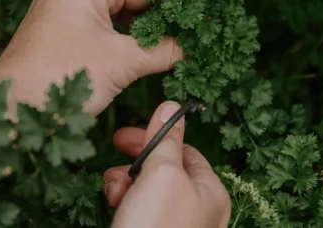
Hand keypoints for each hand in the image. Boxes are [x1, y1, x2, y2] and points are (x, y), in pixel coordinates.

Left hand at [0, 0, 182, 114]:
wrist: (13, 113)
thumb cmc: (64, 77)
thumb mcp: (123, 61)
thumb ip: (164, 50)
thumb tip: (194, 48)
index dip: (171, 3)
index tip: (197, 17)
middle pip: (129, 0)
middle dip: (158, 21)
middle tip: (190, 35)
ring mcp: (66, 9)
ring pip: (118, 17)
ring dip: (142, 33)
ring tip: (175, 45)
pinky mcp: (64, 30)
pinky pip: (103, 29)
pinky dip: (125, 41)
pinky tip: (147, 53)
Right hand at [104, 101, 230, 227]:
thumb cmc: (156, 227)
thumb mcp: (162, 173)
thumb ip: (166, 139)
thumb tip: (171, 107)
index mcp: (208, 191)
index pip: (183, 150)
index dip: (156, 137)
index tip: (127, 134)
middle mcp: (195, 208)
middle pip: (164, 168)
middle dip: (137, 160)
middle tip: (116, 153)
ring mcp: (174, 225)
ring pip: (148, 188)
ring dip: (126, 181)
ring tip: (114, 190)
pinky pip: (140, 208)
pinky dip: (125, 201)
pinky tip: (114, 205)